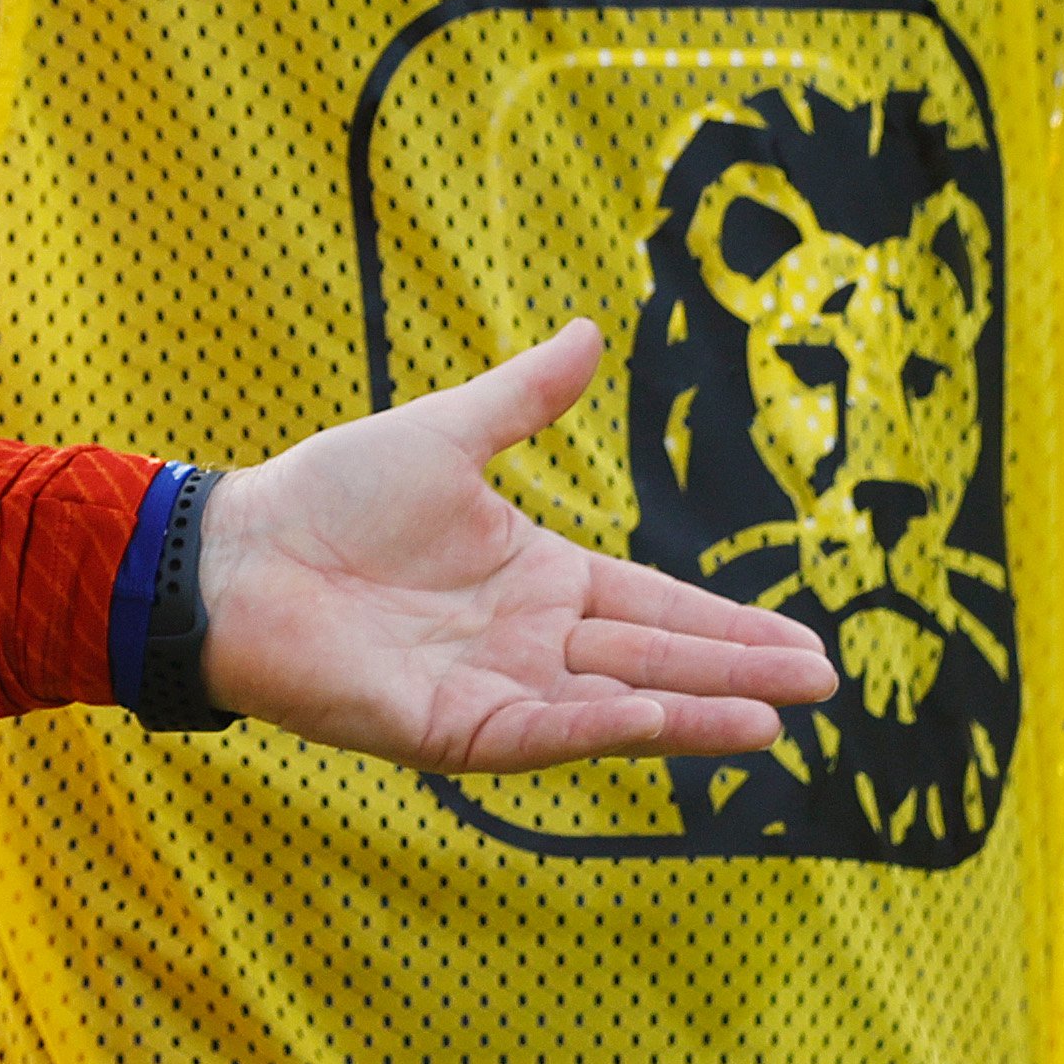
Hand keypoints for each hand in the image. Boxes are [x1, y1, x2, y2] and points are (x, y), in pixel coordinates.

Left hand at [201, 323, 837, 766]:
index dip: (727, 622)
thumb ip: (523, 398)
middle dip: (739, 671)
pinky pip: (546, 732)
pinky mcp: (453, 730)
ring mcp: (496, 690)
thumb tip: (591, 332)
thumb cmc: (327, 497)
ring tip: (779, 721)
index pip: (655, 603)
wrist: (236, 554)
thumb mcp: (445, 434)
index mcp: (538, 576)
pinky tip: (673, 725)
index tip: (802, 640)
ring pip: (617, 704)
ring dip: (697, 714)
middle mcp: (530, 641)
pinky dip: (610, 730)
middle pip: (655, 656)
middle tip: (827, 683)